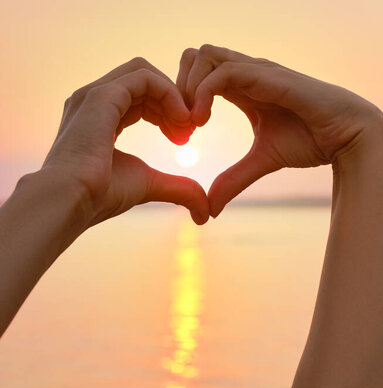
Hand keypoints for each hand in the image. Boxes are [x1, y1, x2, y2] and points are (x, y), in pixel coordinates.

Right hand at [42, 57, 209, 225]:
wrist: (72, 202)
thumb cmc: (102, 196)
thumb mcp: (150, 185)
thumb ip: (178, 189)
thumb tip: (204, 213)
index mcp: (102, 116)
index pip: (142, 95)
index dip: (169, 111)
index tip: (183, 138)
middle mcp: (95, 99)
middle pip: (146, 80)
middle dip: (174, 102)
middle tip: (189, 131)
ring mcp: (95, 94)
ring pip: (145, 72)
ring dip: (173, 95)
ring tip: (186, 124)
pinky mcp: (101, 95)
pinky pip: (145, 77)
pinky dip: (169, 93)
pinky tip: (180, 119)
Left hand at [177, 45, 382, 216]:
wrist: (349, 137)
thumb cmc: (311, 141)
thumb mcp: (262, 161)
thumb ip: (234, 179)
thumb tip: (209, 208)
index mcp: (244, 87)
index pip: (198, 73)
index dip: (181, 98)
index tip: (182, 133)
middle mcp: (248, 72)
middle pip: (194, 56)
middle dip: (177, 86)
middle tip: (181, 124)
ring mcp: (258, 71)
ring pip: (204, 55)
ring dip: (188, 87)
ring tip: (192, 122)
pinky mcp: (269, 76)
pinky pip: (224, 72)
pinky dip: (204, 93)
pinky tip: (203, 121)